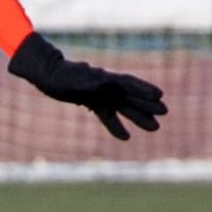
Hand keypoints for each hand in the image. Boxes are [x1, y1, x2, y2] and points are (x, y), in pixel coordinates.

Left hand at [8, 33, 167, 140]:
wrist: (46, 73)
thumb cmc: (61, 75)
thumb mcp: (77, 79)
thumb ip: (94, 83)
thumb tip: (112, 85)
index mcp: (104, 78)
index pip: (127, 84)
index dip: (143, 89)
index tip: (159, 95)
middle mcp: (105, 86)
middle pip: (130, 96)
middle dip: (146, 104)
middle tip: (164, 112)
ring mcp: (99, 94)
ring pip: (122, 107)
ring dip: (137, 116)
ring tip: (155, 128)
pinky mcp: (91, 102)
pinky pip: (107, 114)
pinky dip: (115, 125)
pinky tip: (125, 137)